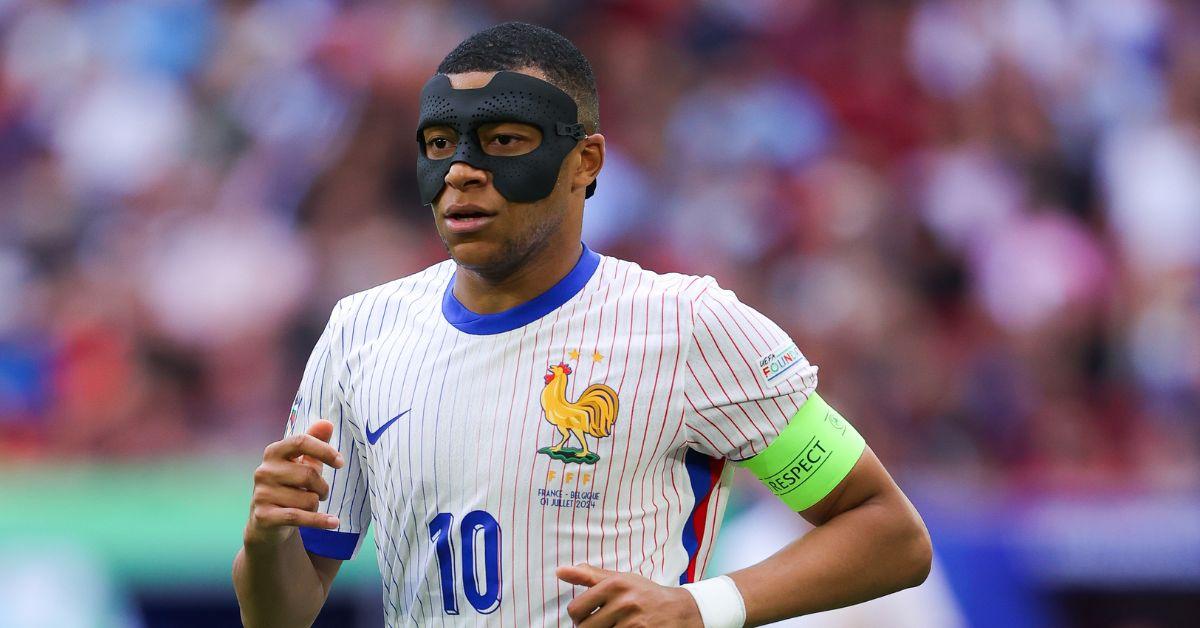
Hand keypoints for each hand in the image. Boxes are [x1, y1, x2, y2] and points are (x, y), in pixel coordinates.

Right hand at [244, 420, 344, 547]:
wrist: (267, 522)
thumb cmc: (289, 486)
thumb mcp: (302, 463)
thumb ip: (314, 442)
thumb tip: (327, 423)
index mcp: (273, 452)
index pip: (301, 441)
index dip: (324, 450)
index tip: (341, 463)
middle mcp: (264, 471)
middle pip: (308, 474)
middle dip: (322, 487)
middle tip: (321, 493)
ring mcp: (261, 494)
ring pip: (307, 499)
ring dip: (315, 505)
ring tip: (307, 506)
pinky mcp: (263, 516)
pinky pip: (298, 517)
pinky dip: (320, 521)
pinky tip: (333, 522)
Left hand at [558, 563, 702, 627]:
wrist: (680, 610)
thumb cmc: (645, 593)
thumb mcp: (619, 578)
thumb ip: (589, 575)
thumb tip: (559, 571)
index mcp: (614, 584)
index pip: (575, 609)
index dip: (578, 616)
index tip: (588, 615)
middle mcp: (624, 602)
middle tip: (602, 624)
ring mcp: (634, 623)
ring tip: (615, 627)